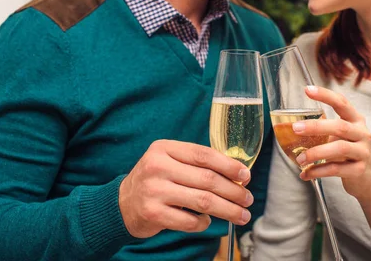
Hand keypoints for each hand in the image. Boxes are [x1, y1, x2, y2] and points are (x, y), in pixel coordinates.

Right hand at [119, 140, 253, 237]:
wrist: (122, 203)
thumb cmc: (156, 180)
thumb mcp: (169, 161)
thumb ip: (196, 163)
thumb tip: (237, 174)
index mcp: (164, 149)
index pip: (203, 154)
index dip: (228, 165)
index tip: (246, 175)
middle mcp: (157, 167)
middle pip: (207, 179)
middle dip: (234, 191)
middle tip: (248, 199)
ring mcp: (154, 190)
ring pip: (202, 201)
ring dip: (227, 210)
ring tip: (241, 215)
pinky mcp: (152, 213)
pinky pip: (189, 221)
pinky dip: (203, 223)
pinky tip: (207, 221)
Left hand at [293, 86, 370, 200]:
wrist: (368, 179)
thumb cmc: (349, 153)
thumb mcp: (340, 136)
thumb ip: (324, 129)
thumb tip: (293, 127)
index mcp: (356, 120)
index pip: (341, 103)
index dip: (325, 95)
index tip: (307, 90)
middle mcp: (362, 133)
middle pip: (340, 126)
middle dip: (316, 127)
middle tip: (295, 128)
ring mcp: (363, 152)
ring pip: (339, 149)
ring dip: (316, 153)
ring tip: (300, 159)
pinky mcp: (359, 170)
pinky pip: (336, 169)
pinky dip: (318, 171)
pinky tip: (306, 173)